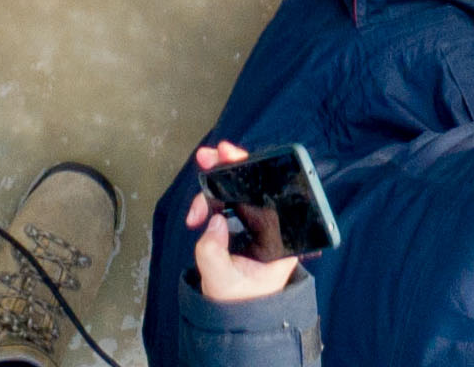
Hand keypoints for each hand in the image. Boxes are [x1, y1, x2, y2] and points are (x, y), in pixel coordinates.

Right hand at [183, 144, 299, 306]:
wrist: (235, 316)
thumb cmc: (238, 301)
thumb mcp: (222, 281)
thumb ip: (213, 253)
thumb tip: (214, 222)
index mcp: (277, 238)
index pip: (270, 194)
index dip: (252, 170)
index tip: (232, 156)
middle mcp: (270, 226)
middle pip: (253, 185)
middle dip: (229, 167)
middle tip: (207, 156)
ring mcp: (254, 224)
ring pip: (237, 191)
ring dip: (214, 185)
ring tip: (195, 203)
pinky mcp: (240, 225)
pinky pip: (227, 202)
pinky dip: (209, 200)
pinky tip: (197, 213)